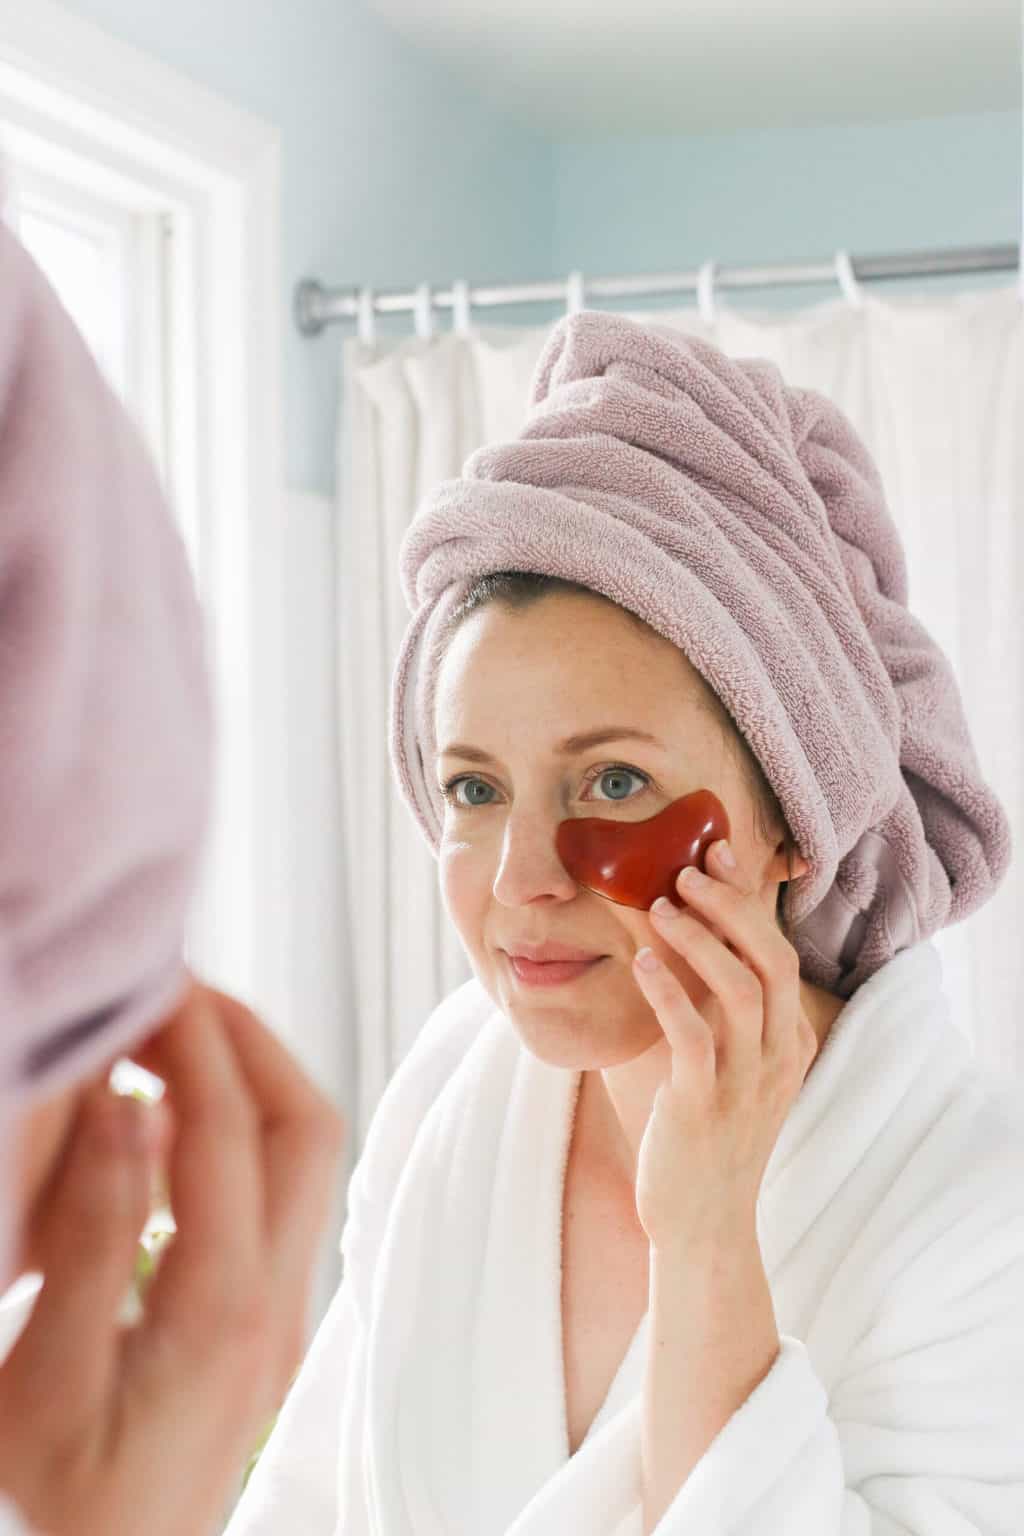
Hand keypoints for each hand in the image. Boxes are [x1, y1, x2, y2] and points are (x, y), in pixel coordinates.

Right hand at [0, 979, 344, 1535]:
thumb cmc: (49, 1509)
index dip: (188, 1041)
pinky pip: (283, 1194)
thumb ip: (93, 1235)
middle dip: (247, 1038)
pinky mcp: (269, 1325)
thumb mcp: (40, 1380)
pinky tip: (173, 1124)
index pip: (225, 1131)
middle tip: (171, 990)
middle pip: (303, 1126)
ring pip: (306, 1157)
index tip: (146, 980)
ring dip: (253, 1078)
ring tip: (171, 1038)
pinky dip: (242, 1130)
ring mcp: (284, 1315)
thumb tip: (130, 1098)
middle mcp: (276, 1303)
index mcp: (218, 1311)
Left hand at [631, 840, 817, 1254]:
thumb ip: (707, 1007)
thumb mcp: (719, 1063)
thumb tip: (669, 936)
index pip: (777, 951)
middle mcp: (778, 1055)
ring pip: (738, 990)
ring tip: (657, 905)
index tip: (716, 850)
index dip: (747, 898)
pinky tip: (640, 963)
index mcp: (788, 1040)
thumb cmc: (702, 1135)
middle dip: (730, 906)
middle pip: (770, 959)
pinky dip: (668, 991)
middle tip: (688, 868)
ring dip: (698, 940)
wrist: (702, 1224)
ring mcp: (747, 1082)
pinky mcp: (705, 1105)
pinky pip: (693, 1036)